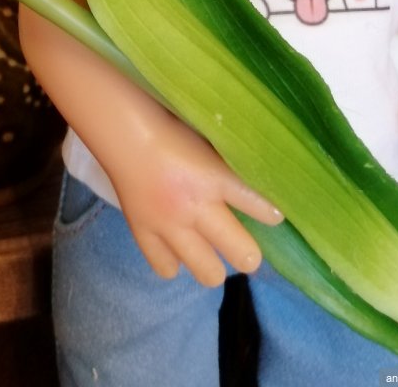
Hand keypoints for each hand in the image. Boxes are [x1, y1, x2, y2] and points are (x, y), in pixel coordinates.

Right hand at [107, 110, 282, 287]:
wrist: (122, 131)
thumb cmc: (169, 124)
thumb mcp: (208, 139)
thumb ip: (230, 163)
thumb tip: (258, 175)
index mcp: (214, 177)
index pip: (259, 206)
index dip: (272, 214)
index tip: (275, 216)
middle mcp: (196, 208)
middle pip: (243, 255)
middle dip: (249, 253)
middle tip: (243, 245)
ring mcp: (168, 226)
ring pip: (208, 273)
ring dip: (213, 264)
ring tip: (210, 249)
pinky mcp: (143, 234)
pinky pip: (166, 267)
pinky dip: (174, 260)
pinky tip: (177, 246)